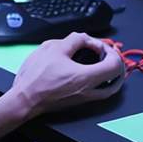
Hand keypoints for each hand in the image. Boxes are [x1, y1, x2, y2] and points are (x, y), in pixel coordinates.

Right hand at [8, 32, 125, 116]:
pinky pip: (98, 93)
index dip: (110, 50)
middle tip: (107, 54)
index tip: (99, 46)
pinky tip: (90, 74)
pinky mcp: (77, 102)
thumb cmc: (36, 78)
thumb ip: (74, 39)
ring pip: (110, 90)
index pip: (115, 64)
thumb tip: (85, 39)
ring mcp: (84, 99)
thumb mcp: (54, 48)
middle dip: (115, 63)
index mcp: (86, 78)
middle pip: (117, 80)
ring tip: (103, 64)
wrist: (24, 99)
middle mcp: (89, 91)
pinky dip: (101, 82)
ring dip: (111, 75)